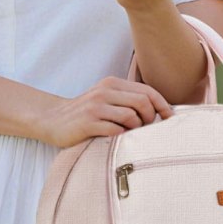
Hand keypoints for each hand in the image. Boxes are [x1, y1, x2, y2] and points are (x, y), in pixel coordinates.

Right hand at [37, 76, 173, 147]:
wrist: (53, 120)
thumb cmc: (86, 113)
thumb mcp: (106, 98)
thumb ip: (128, 100)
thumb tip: (160, 112)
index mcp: (112, 83)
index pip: (147, 91)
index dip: (162, 105)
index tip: (169, 118)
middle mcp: (104, 92)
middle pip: (143, 102)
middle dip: (151, 118)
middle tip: (146, 129)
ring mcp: (95, 107)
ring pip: (131, 116)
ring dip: (137, 129)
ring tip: (130, 134)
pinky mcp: (88, 123)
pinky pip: (116, 130)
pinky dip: (122, 137)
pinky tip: (118, 140)